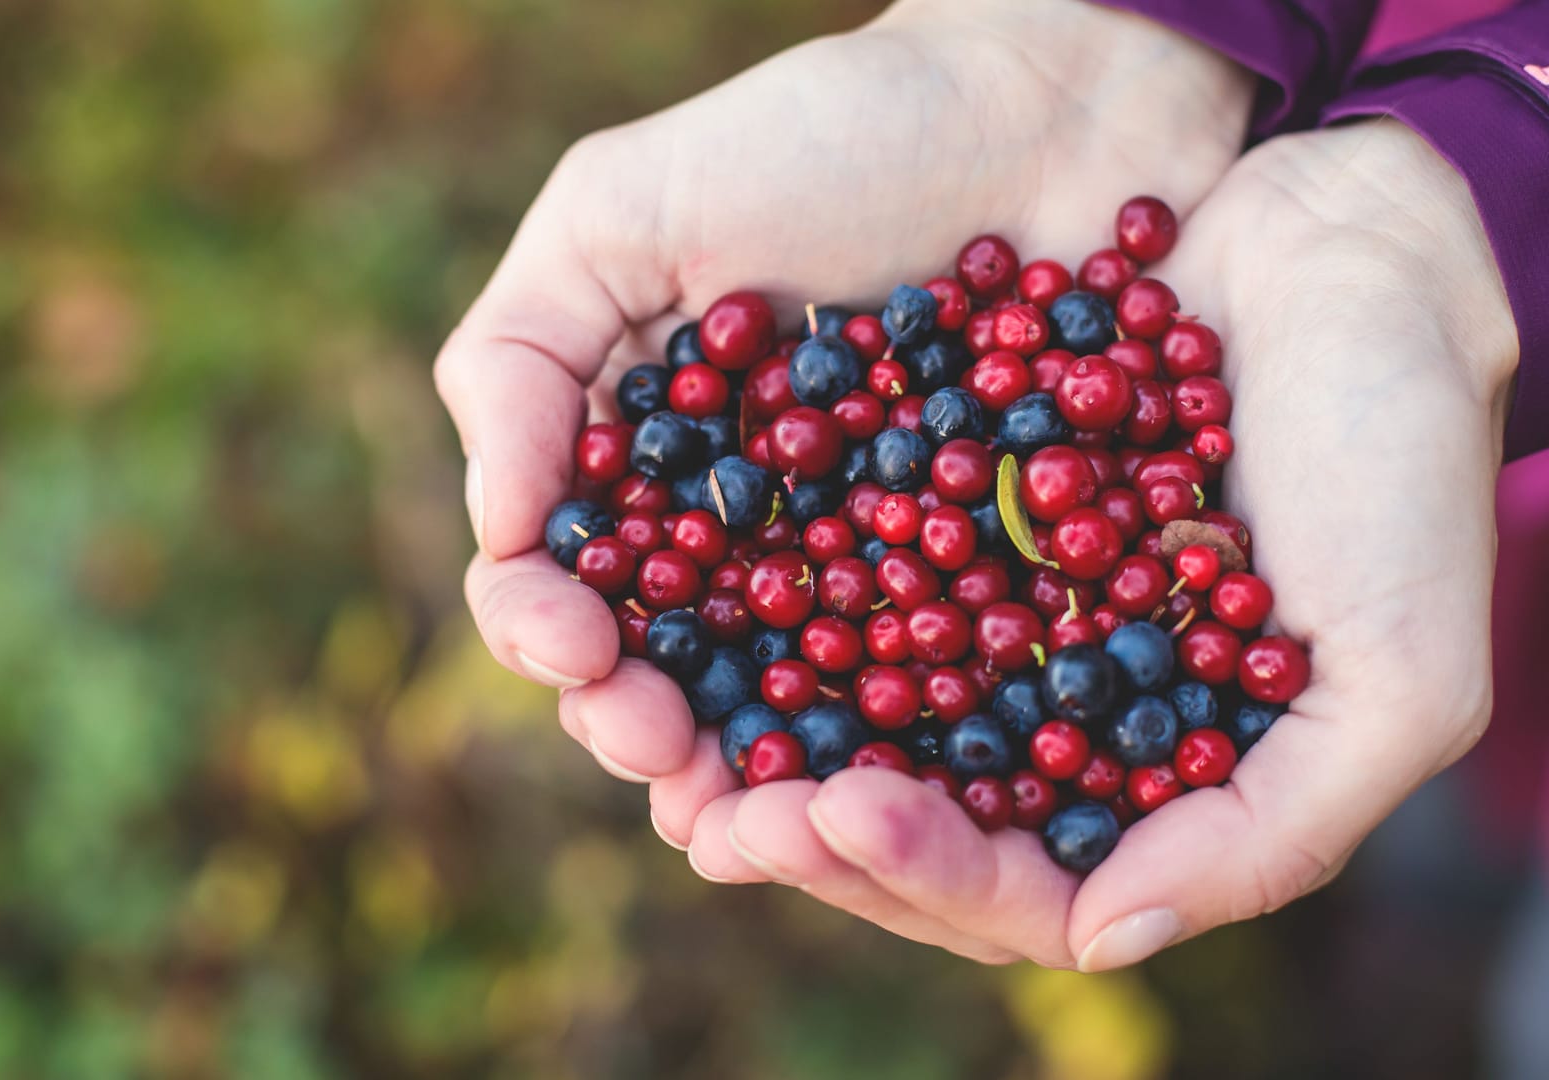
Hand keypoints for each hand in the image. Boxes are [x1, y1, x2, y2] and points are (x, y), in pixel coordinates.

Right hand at [437, 0, 1251, 928]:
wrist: (1050, 103)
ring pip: (783, 717)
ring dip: (754, 782)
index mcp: (643, 465)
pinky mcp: (981, 589)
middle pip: (664, 676)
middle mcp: (741, 539)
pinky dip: (894, 754)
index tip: (577, 643)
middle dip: (644, 730)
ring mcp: (860, 573)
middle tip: (664, 746)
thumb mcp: (625, 210)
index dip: (548, 632)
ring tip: (753, 814)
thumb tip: (498, 535)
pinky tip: (882, 791)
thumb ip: (521, 356)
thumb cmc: (828, 134)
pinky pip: (928, 694)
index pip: (560, 586)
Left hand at [728, 120, 1519, 966]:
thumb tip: (1101, 937)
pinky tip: (691, 600)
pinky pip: (841, 577)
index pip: (1026, 886)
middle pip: (915, 820)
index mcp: (1158, 783)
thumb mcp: (1398, 677)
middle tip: (714, 814)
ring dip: (761, 743)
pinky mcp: (945, 507)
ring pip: (856, 716)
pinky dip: (768, 605)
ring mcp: (996, 612)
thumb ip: (1270, 832)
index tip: (841, 814)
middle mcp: (1060, 715)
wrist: (1352, 247)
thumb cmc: (1404, 461)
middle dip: (814, 832)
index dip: (929, 871)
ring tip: (667, 740)